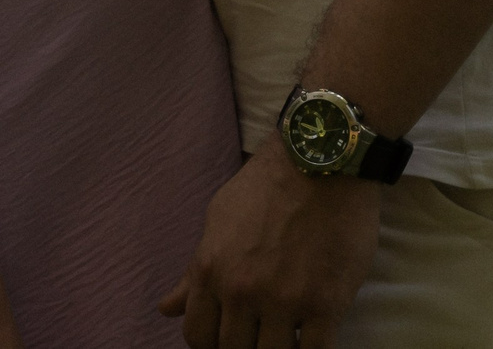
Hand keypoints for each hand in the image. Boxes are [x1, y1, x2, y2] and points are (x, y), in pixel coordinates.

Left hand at [156, 144, 379, 348]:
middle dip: (244, 347)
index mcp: (210, 270)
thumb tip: (166, 308)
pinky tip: (312, 336)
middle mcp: (241, 291)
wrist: (320, 161)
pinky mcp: (326, 305)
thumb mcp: (217, 221)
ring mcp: (284, 301)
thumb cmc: (265, 187)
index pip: (197, 336)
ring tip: (286, 334)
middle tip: (259, 335)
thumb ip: (193, 271)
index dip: (209, 346)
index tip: (227, 338)